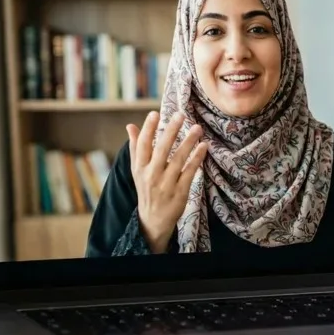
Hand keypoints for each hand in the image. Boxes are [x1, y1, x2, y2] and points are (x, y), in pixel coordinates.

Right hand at [127, 111, 208, 253]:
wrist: (153, 220)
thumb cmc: (146, 189)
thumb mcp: (137, 170)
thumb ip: (135, 147)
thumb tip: (130, 125)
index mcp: (140, 168)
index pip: (143, 144)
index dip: (148, 128)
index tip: (155, 113)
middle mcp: (151, 175)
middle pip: (161, 149)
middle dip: (171, 131)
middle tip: (180, 115)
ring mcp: (166, 184)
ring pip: (178, 159)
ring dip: (188, 142)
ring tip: (197, 128)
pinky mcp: (180, 192)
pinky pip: (190, 172)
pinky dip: (197, 158)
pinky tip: (204, 147)